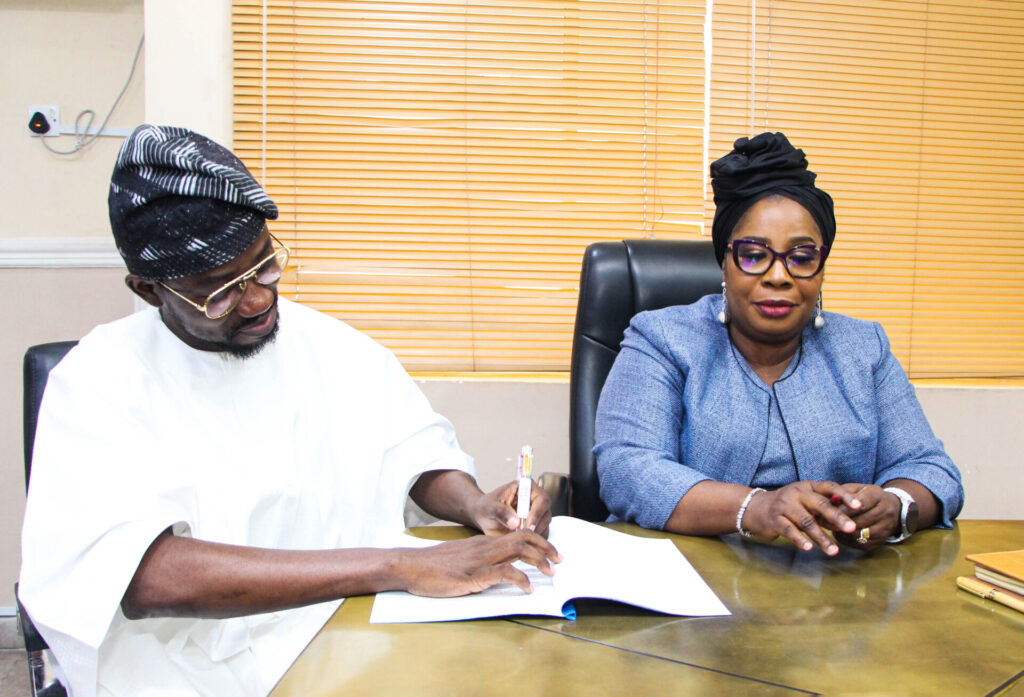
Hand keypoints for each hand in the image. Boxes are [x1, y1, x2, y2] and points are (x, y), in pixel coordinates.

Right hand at [398, 531, 561, 596]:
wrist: (411, 566)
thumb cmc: (432, 566)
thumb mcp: (460, 559)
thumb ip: (478, 561)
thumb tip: (495, 571)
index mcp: (483, 542)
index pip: (518, 534)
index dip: (538, 542)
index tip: (551, 553)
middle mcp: (485, 546)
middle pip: (524, 538)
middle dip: (546, 548)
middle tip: (559, 561)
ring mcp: (481, 559)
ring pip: (519, 550)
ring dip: (539, 560)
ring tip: (550, 572)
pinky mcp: (475, 574)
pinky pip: (505, 571)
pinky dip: (521, 578)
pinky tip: (528, 587)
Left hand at [469, 480, 552, 536]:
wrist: (483, 516)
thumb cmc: (486, 507)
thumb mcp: (489, 507)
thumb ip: (500, 512)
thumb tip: (515, 522)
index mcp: (526, 488)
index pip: (541, 499)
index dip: (537, 513)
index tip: (528, 526)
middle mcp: (535, 500)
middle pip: (546, 514)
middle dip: (536, 527)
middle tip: (522, 535)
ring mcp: (537, 514)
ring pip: (544, 527)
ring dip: (534, 535)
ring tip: (517, 538)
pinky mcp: (535, 527)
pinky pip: (540, 536)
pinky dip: (533, 542)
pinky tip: (520, 542)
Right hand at [744, 481, 861, 555]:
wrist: (756, 508)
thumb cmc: (788, 507)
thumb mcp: (806, 502)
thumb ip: (825, 508)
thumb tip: (849, 518)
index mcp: (807, 486)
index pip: (829, 487)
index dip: (845, 496)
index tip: (859, 507)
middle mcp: (796, 493)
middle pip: (820, 505)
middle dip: (837, 517)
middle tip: (851, 529)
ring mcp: (784, 506)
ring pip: (807, 521)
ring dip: (821, 537)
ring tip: (834, 551)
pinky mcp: (774, 519)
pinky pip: (789, 530)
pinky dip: (799, 539)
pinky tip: (808, 548)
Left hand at [830, 484, 901, 550]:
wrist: (891, 508)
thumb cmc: (866, 496)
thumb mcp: (856, 489)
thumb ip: (842, 493)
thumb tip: (828, 501)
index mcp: (877, 496)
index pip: (860, 504)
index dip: (844, 509)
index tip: (829, 511)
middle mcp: (885, 512)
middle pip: (860, 521)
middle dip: (840, 522)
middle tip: (823, 522)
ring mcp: (885, 529)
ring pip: (859, 534)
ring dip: (842, 532)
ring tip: (830, 527)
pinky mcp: (881, 542)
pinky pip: (861, 544)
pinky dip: (847, 540)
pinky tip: (840, 533)